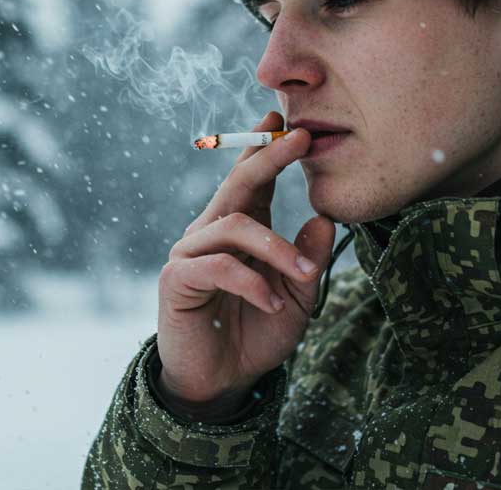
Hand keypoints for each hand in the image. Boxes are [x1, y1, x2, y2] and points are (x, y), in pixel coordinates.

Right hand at [156, 112, 336, 406]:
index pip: (249, 180)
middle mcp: (210, 233)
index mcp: (238, 230)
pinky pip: (218, 266)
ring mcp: (190, 253)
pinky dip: (253, 282)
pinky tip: (273, 304)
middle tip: (300, 140)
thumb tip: (324, 218)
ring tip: (304, 274)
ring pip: (235, 225)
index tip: (287, 120)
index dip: (265, 149)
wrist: (220, 380)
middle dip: (269, 158)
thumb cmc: (255, 334)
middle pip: (237, 185)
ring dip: (277, 248)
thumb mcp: (296, 296)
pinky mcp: (177, 280)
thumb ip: (307, 259)